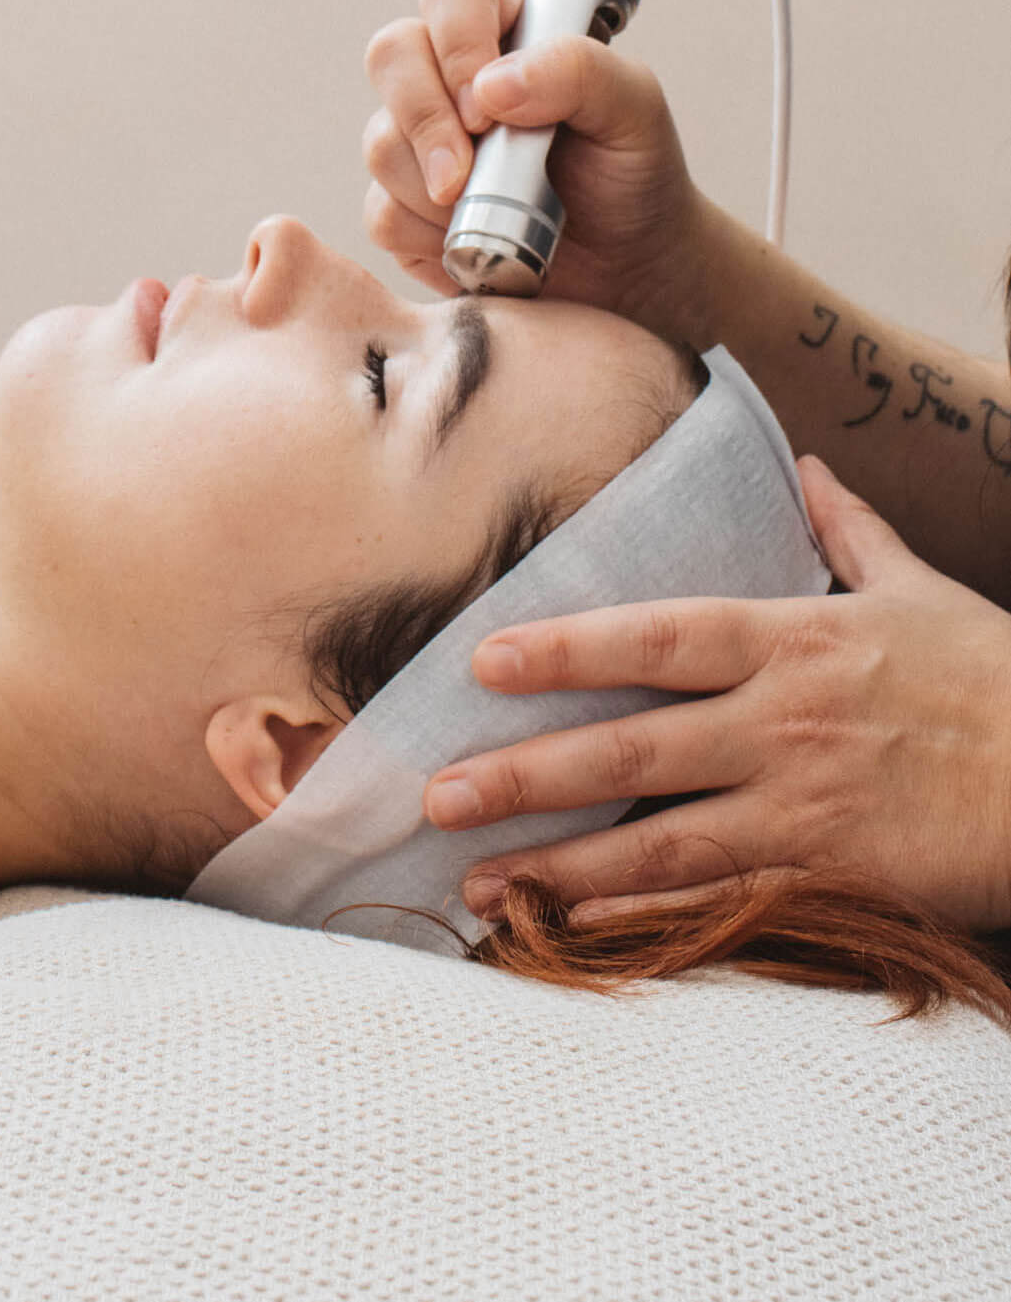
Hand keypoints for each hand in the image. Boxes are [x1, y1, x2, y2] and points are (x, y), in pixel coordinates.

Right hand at [361, 0, 704, 323]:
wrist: (628, 265)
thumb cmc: (633, 175)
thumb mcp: (635, 109)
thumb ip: (578, 72)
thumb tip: (490, 86)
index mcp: (508, 31)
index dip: (457, 46)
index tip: (488, 110)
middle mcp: (451, 78)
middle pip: (390, 56)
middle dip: (425, 121)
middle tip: (463, 176)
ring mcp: (420, 143)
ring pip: (381, 143)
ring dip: (434, 191)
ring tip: (496, 214)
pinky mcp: (403, 207)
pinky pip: (381, 214)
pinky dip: (427, 238)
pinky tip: (473, 244)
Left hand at [421, 456, 1010, 935]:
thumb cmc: (998, 683)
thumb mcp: (925, 591)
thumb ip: (850, 532)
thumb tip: (808, 466)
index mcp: (796, 642)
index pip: (657, 637)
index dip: (567, 648)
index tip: (483, 660)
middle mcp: (785, 725)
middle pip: (633, 749)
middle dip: (528, 774)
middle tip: (439, 796)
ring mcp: (806, 809)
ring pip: (659, 841)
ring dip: (559, 863)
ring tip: (474, 883)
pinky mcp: (833, 880)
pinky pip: (719, 903)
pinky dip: (640, 919)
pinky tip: (570, 928)